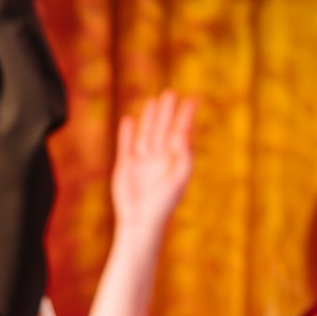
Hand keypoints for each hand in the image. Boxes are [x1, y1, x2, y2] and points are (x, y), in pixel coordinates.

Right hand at [108, 94, 195, 235]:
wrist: (139, 222)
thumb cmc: (163, 205)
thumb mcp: (179, 179)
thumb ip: (184, 156)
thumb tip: (182, 133)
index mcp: (174, 160)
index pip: (182, 132)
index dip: (186, 116)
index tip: (192, 100)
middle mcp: (159, 158)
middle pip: (163, 129)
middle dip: (167, 112)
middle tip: (170, 93)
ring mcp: (141, 161)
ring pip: (146, 133)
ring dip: (149, 118)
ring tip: (153, 101)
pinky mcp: (125, 166)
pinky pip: (126, 144)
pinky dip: (127, 133)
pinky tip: (129, 120)